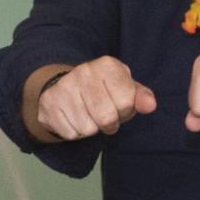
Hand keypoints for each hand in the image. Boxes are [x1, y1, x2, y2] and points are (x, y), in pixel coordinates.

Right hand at [35, 57, 157, 140]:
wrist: (64, 87)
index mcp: (107, 65)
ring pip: (87, 129)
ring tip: (87, 115)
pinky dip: (74, 132)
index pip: (126, 102)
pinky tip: (72, 117)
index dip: (125, 111)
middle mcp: (83, 72)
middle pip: (106, 118)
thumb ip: (140, 96)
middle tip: (104, 116)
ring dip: (91, 128)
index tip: (118, 105)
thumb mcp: (124, 88)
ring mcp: (64, 87)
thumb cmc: (103, 90)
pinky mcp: (49, 103)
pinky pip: (71, 133)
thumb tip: (150, 105)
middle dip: (109, 124)